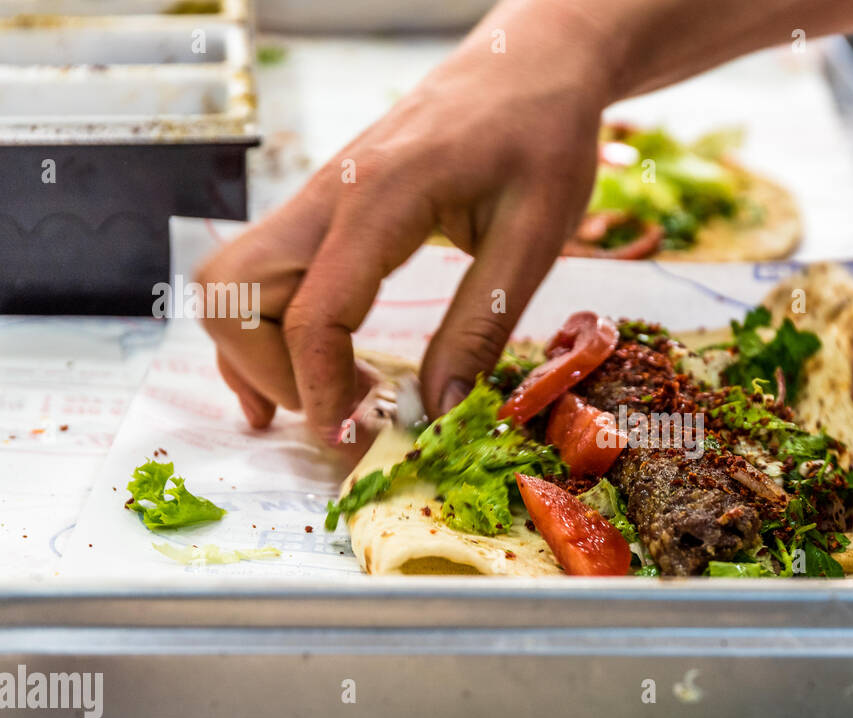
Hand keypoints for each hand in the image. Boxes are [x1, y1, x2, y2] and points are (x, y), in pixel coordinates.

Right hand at [197, 5, 610, 439]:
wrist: (531, 61)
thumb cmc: (541, 136)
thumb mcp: (534, 236)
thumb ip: (481, 325)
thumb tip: (439, 413)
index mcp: (379, 200)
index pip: (313, 314)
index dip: (321, 391)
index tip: (351, 442)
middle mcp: (326, 196)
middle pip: (234, 297)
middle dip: (272, 373)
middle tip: (348, 412)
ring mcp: (317, 199)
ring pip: (231, 285)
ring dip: (257, 354)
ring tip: (332, 400)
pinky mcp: (325, 208)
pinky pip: (258, 273)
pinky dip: (262, 329)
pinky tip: (301, 376)